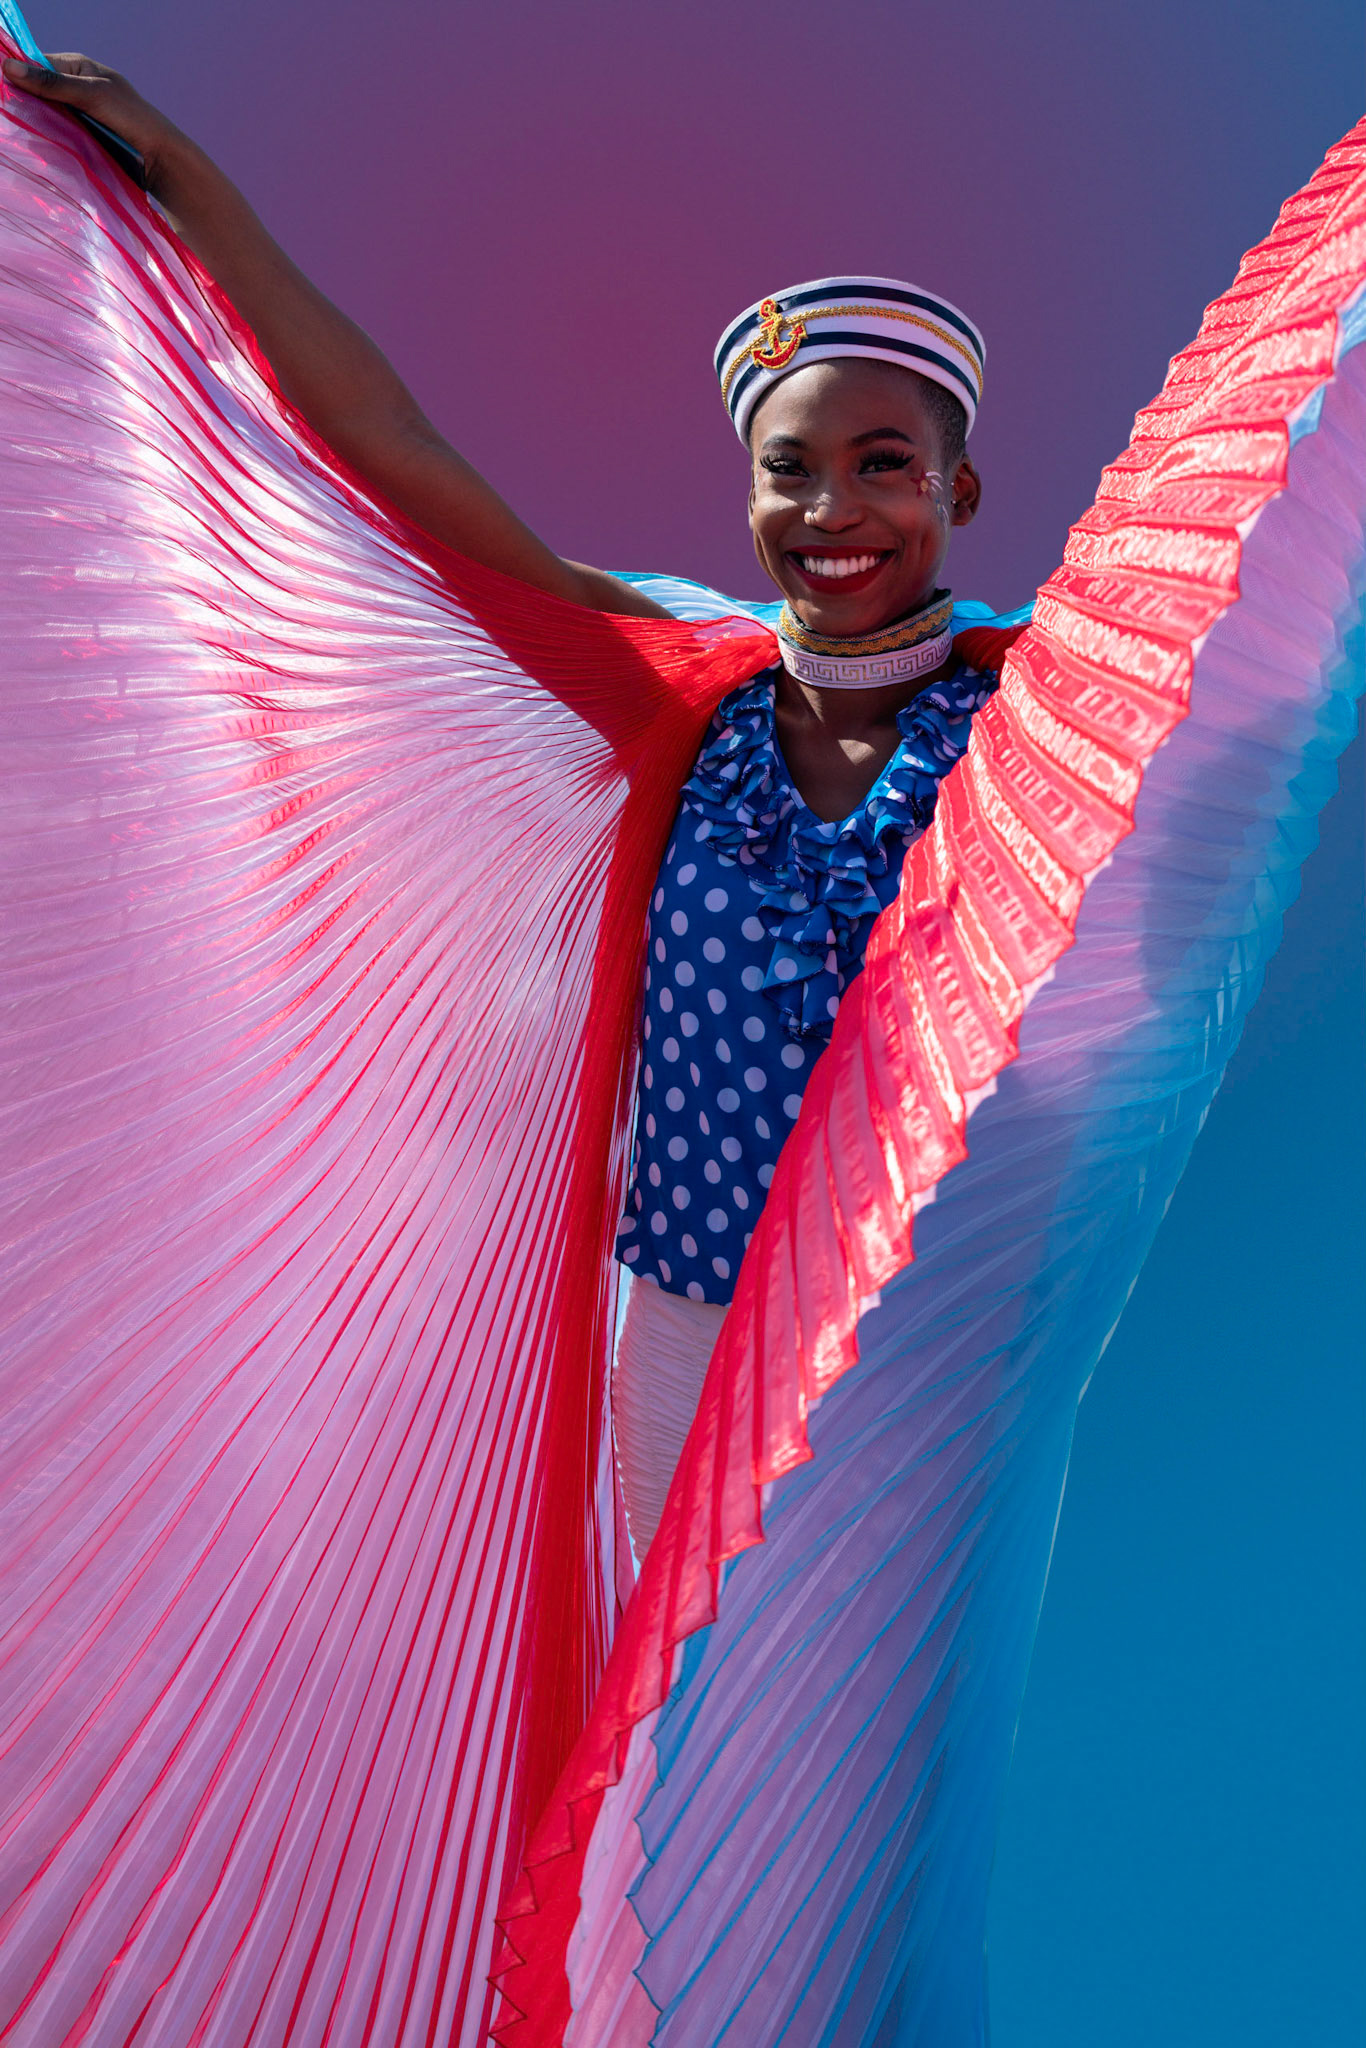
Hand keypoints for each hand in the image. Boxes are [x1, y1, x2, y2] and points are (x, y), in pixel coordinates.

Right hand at [2, 53, 183, 192]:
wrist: (162, 158)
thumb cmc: (132, 119)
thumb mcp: (90, 94)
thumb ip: (52, 83)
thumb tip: (9, 67)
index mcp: (78, 66)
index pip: (36, 62)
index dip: (19, 74)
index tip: (5, 91)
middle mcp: (77, 85)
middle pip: (39, 89)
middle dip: (26, 100)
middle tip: (11, 116)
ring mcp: (80, 111)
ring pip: (47, 112)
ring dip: (37, 121)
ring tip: (21, 130)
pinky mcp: (84, 134)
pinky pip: (58, 131)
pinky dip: (49, 136)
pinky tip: (40, 143)